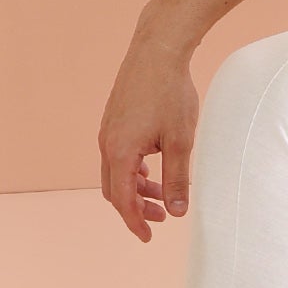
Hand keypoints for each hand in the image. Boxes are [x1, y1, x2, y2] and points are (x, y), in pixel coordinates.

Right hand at [98, 30, 199, 241]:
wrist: (157, 50)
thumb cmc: (170, 93)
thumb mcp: (180, 142)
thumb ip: (177, 179)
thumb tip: (176, 211)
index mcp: (120, 152)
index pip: (123, 200)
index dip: (135, 222)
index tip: (148, 237)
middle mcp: (107, 143)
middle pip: (115, 190)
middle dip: (136, 208)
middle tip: (161, 217)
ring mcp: (108, 130)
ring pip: (116, 172)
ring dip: (138, 188)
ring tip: (164, 193)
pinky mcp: (114, 120)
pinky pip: (117, 155)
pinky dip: (133, 170)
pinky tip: (152, 169)